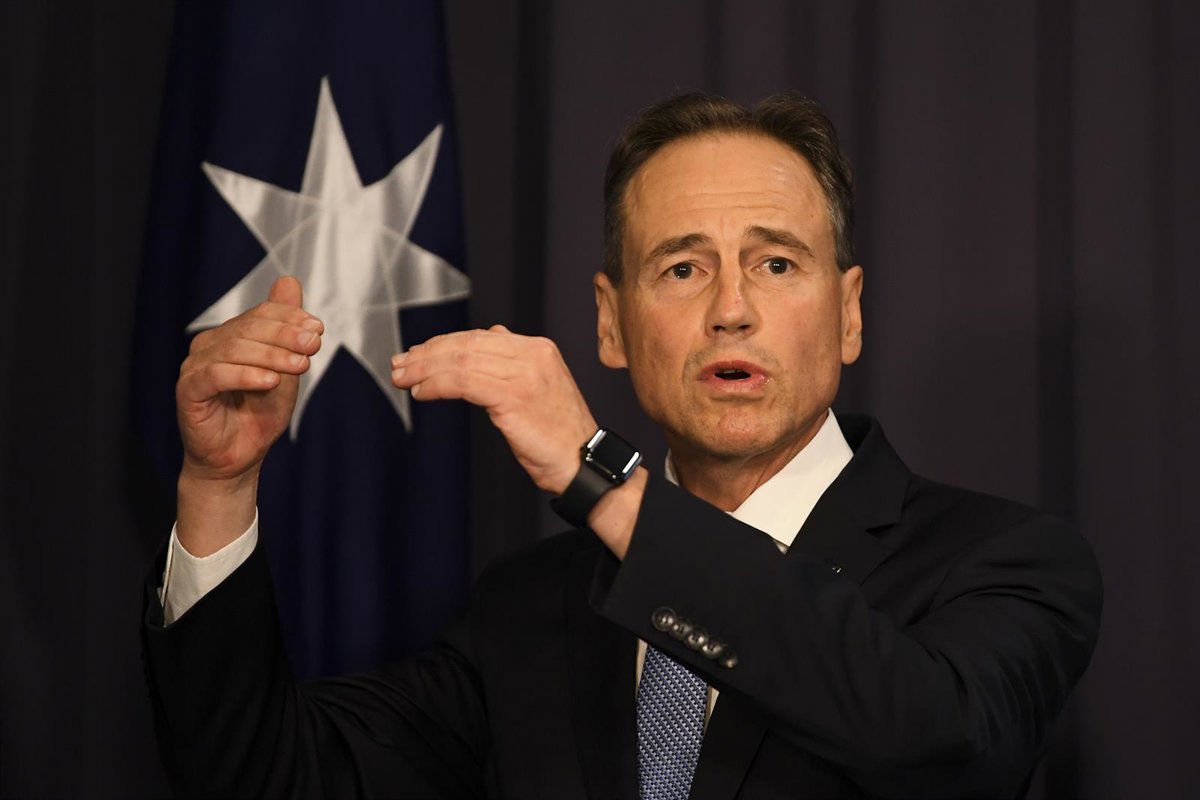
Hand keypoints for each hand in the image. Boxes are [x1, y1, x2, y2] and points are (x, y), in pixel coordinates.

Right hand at [176, 276, 322, 483]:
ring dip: (272, 355)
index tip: (318, 329)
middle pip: (248, 328)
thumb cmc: (258, 414)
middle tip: (314, 344)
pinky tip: (270, 380)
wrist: (239, 458)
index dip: (289, 318)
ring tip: (301, 366)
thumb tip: (289, 281)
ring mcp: (195, 368)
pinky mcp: (188, 391)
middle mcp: (209, 346)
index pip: (260, 315)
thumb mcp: (283, 369)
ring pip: (234, 349)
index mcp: (230, 336)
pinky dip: (245, 375)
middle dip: (286, 334)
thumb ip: (285, 331)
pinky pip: (216, 375)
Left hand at [390, 326, 596, 494]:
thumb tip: (489, 337)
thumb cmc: (560, 436)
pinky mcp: (513, 396)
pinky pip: (463, 382)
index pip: (480, 336)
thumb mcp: (539, 388)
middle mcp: (533, 354)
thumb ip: (514, 363)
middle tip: (400, 364)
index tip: (418, 355)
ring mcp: (524, 374)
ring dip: (425, 369)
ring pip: (461, 360)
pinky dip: (437, 385)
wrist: (583, 464)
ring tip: (403, 378)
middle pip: (467, 344)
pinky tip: (422, 392)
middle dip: (427, 354)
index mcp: (539, 348)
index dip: (443, 344)